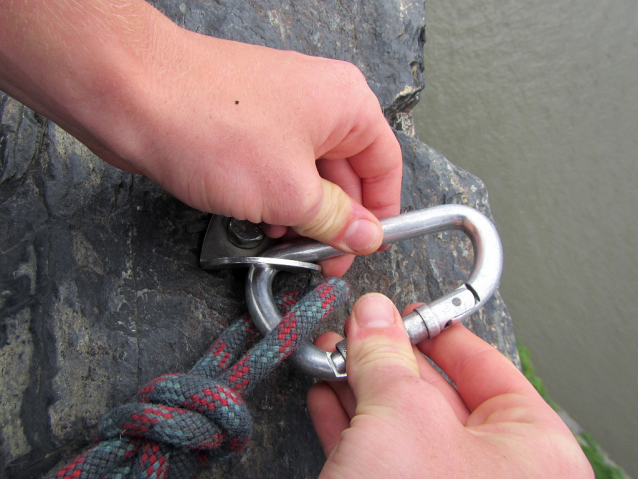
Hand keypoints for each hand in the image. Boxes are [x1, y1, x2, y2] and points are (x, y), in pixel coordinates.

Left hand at [0, 1, 401, 276]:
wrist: (133, 97)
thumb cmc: (210, 124)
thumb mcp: (291, 191)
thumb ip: (336, 219)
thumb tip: (365, 236)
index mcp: (346, 104)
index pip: (385, 165)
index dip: (382, 212)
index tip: (366, 247)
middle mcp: (319, 102)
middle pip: (348, 173)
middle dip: (336, 221)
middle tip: (323, 258)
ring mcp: (280, 112)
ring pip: (310, 176)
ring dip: (303, 215)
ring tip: (287, 243)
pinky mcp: (248, 126)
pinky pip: (277, 170)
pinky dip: (276, 200)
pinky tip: (262, 222)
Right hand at [308, 294, 593, 477]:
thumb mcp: (401, 419)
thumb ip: (386, 357)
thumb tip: (373, 316)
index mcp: (531, 451)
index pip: (487, 366)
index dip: (437, 330)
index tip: (401, 312)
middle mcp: (495, 475)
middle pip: (438, 393)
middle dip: (386, 359)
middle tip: (355, 331)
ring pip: (401, 424)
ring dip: (359, 387)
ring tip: (329, 358)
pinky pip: (378, 454)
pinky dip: (349, 423)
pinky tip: (326, 396)